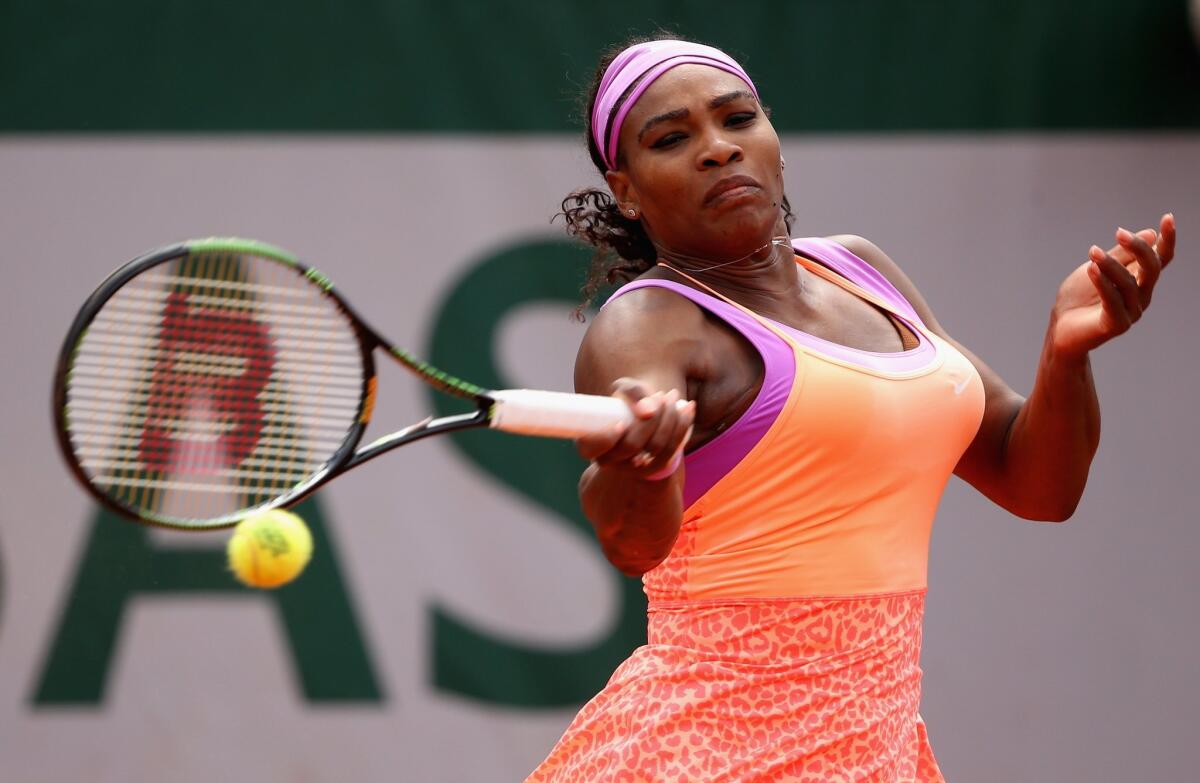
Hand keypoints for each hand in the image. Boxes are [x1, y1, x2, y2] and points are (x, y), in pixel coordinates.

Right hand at [575, 378, 695, 479]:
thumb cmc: (626, 402)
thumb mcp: (623, 390)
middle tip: (660, 395)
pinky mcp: (655, 467)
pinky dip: (682, 427)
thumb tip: (648, 411)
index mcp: (591, 444)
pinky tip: (689, 407)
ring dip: (669, 419)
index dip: (605, 439)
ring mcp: (633, 468)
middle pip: (631, 445)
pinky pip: (672, 450)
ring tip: (672, 396)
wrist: (643, 417)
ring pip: (655, 447)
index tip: (620, 423)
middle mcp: (610, 461)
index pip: (591, 447)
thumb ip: (631, 391)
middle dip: (649, 420)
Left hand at [1050, 213, 1176, 358]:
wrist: (1060, 329)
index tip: (1167, 218)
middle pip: (1151, 268)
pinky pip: (1112, 301)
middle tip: (1119, 233)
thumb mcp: (1096, 268)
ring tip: (1093, 251)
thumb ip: (1119, 255)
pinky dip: (1103, 283)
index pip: (1160, 259)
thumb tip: (1150, 233)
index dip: (1167, 240)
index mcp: (1139, 281)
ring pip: (1128, 283)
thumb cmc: (1078, 298)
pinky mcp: (1116, 325)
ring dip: (1110, 265)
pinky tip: (1092, 269)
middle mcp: (1141, 296)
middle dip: (1138, 248)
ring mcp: (1131, 312)